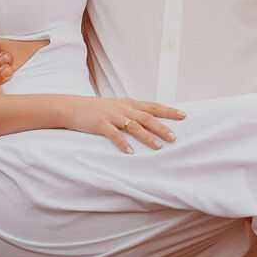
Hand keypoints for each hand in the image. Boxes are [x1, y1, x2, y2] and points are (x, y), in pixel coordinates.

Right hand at [59, 96, 186, 152]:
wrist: (72, 106)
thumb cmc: (96, 108)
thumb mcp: (116, 106)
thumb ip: (132, 111)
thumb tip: (150, 118)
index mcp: (128, 103)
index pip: (152, 106)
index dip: (167, 111)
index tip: (183, 115)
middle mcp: (123, 108)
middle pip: (146, 117)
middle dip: (161, 127)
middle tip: (174, 137)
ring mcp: (112, 116)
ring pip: (133, 126)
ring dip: (147, 137)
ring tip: (158, 147)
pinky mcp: (100, 124)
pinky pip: (114, 135)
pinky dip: (123, 143)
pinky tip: (130, 152)